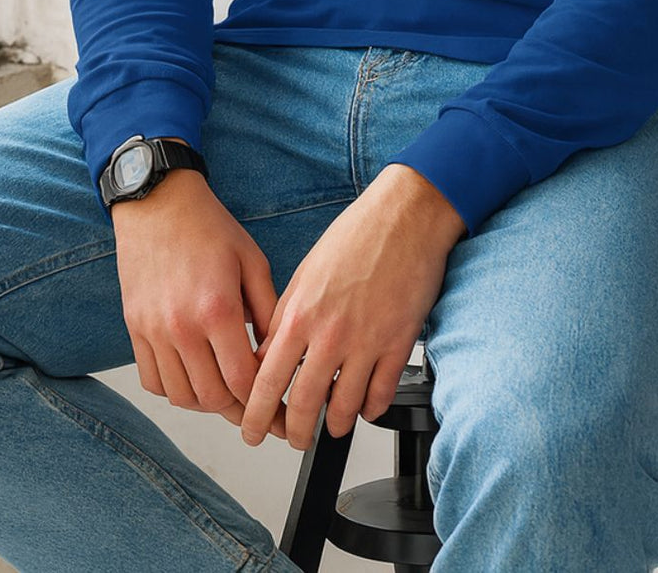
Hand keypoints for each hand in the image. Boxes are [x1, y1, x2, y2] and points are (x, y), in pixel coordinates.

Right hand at [112, 168, 288, 439]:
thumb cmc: (208, 227)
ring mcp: (153, 330)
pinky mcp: (135, 328)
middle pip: (213, 398)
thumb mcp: (252, 261)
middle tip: (258, 412)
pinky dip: (175, 390)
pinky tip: (193, 377)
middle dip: (240, 411)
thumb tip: (279, 355)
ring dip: (207, 404)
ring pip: (182, 397)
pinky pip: (153, 381)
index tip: (278, 410)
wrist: (157, 202)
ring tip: (226, 394)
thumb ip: (268, 311)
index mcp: (217, 309)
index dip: (265, 403)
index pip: (243, 381)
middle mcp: (182, 326)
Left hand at [239, 164, 465, 450]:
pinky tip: (365, 408)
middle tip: (293, 440)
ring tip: (330, 429)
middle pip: (302, 405)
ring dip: (334, 427)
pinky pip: (380, 397)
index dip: (256, 413)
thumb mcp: (305, 272)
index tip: (253, 427)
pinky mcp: (398, 346)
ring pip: (342, 410)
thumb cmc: (356, 236)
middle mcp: (328, 334)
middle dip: (294, 433)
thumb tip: (271, 354)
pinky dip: (370, 410)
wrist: (405, 216)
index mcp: (299, 313)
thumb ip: (286, 316)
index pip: (266, 380)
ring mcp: (365, 343)